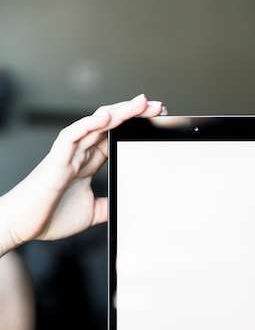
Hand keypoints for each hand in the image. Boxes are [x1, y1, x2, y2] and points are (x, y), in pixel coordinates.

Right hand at [0, 95, 164, 254]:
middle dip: (134, 114)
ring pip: (95, 124)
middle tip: (158, 107)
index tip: (157, 122)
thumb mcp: (92, 212)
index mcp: (88, 163)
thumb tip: (126, 203)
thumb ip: (108, 204)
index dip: (135, 128)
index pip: (115, 137)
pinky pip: (73, 135)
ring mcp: (68, 154)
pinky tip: (107, 116)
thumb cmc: (49, 216)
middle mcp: (79, 153)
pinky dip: (89, 124)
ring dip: (119, 112)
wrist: (22, 226)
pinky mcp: (56, 159)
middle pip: (110, 125)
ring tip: (141, 104)